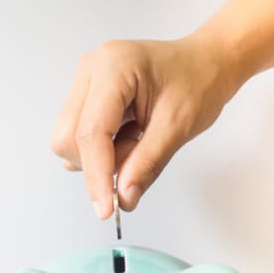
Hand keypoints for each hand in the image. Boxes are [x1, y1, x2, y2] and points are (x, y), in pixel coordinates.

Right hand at [51, 37, 235, 218]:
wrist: (205, 63)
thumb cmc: (198, 81)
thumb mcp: (179, 126)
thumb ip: (147, 164)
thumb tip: (123, 198)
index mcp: (113, 66)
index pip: (90, 132)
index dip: (96, 175)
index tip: (106, 209)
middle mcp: (90, 69)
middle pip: (68, 139)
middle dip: (99, 163)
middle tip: (137, 153)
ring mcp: (83, 82)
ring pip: (68, 142)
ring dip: (100, 157)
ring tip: (135, 138)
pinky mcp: (83, 96)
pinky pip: (76, 138)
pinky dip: (100, 150)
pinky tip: (125, 134)